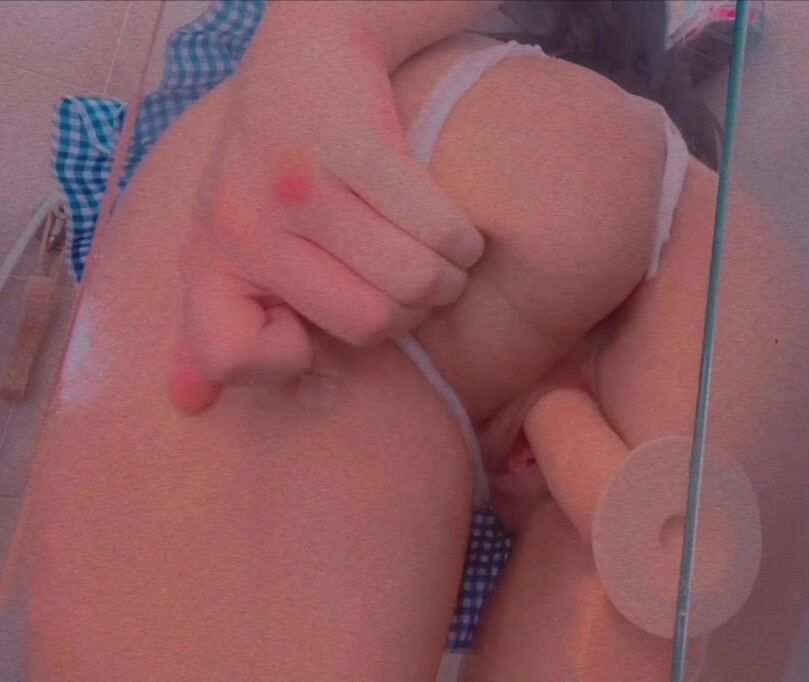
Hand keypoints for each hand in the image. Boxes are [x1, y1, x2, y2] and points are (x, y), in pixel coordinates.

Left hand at [169, 11, 481, 413]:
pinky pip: (442, 232)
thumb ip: (215, 325)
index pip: (234, 357)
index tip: (303, 324)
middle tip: (403, 277)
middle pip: (371, 325)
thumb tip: (190, 405)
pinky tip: (450, 226)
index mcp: (212, 258)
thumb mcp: (230, 240)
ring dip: (446, 278)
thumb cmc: (275, 166)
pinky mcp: (357, 147)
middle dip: (408, 311)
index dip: (285, 356)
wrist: (307, 53)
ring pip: (414, 282)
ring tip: (434, 253)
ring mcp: (302, 185)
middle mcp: (246, 225)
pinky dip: (464, 240)